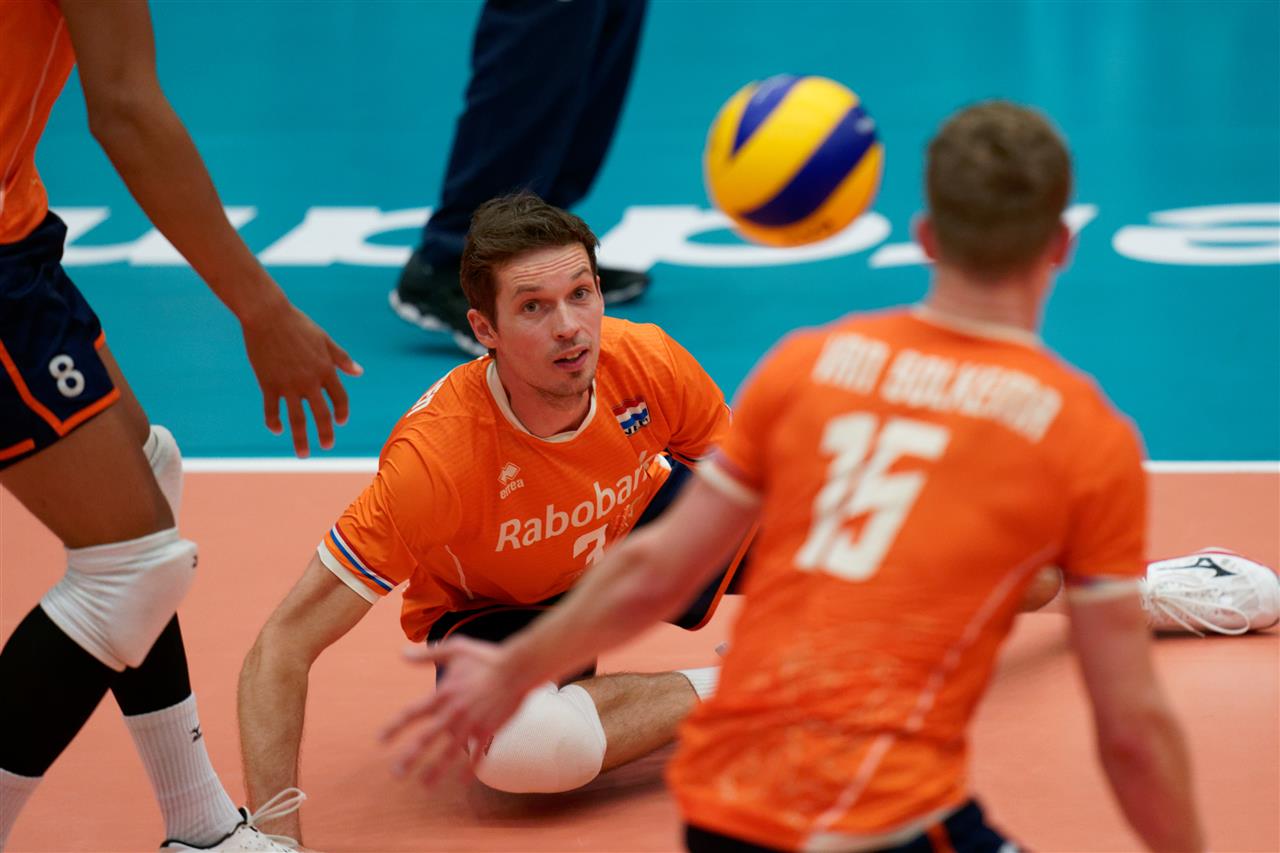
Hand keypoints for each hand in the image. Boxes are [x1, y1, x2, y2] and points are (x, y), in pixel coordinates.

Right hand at [240, 299, 361, 456]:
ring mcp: (288, 384)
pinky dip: (274, 421)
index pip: (339, 398)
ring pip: (297, 418)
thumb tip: (359, 373)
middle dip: (325, 433)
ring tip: (303, 454)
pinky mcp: (268, 383)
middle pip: (320, 414)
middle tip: (328, 447)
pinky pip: (272, 409)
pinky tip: (277, 430)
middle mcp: (309, 381)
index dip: (341, 412)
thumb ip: (341, 359)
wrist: (267, 315)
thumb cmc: (297, 325)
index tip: (340, 422)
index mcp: (325, 369)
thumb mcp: (325, 340)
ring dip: (300, 439)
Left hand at [379, 637, 534, 786]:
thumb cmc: (487, 657)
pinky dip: (470, 770)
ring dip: (436, 771)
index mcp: (443, 694)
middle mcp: (453, 712)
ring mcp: (471, 723)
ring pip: (449, 753)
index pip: (412, 713)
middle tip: (396, 773)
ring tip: (424, 786)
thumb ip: (428, 654)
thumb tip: (401, 654)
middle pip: (426, 740)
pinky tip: (463, 782)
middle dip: (409, 758)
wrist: (517, 669)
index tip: (381, 740)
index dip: (395, 727)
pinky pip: (477, 754)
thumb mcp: (456, 649)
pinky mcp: (488, 730)